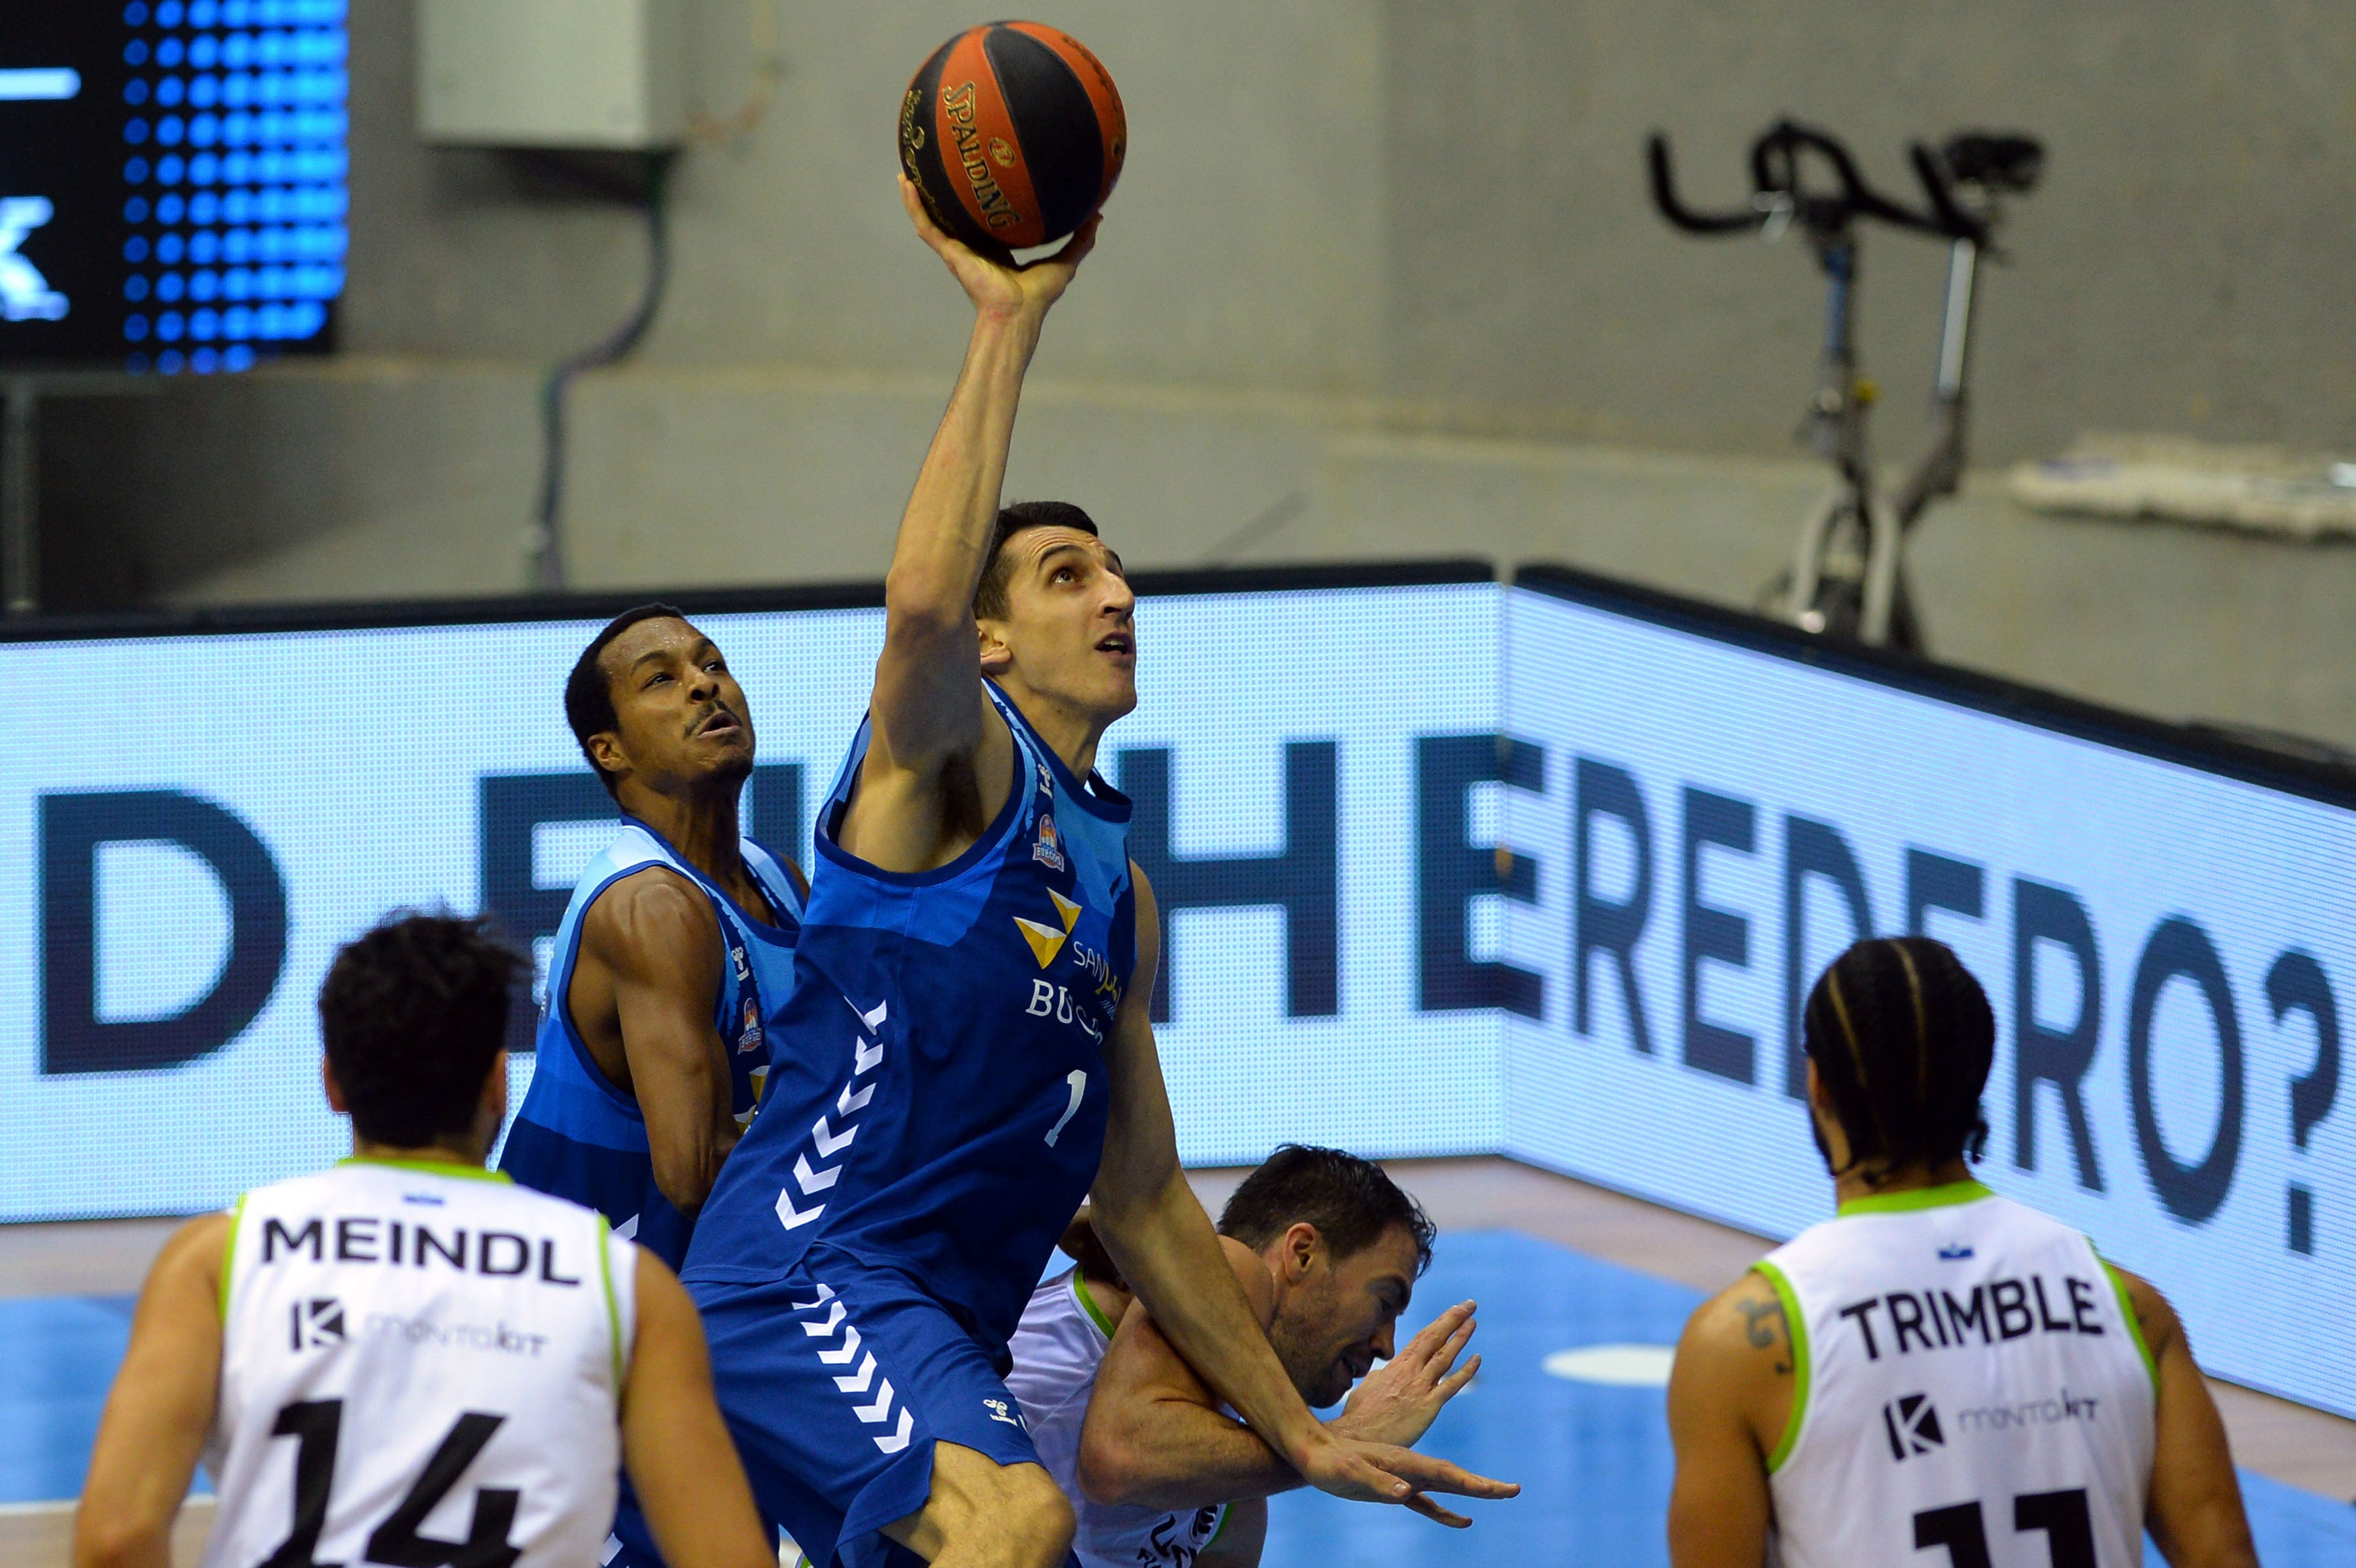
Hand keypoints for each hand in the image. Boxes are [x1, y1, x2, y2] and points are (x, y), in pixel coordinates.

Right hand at [900, 175, 1098, 321]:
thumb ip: (1080, 240)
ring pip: (933, 217)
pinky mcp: (949, 252)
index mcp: (995, 250)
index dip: (982, 201)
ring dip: (917, 196)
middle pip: (954, 215)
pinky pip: (926, 224)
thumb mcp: (1065, 262)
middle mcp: (973, 247)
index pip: (985, 221)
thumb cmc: (1038, 296)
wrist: (1018, 313)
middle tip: (939, 165)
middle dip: (945, 194)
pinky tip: (905, 182)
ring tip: (907, 170)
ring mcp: (958, 249)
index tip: (981, 177)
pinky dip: (914, 205)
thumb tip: (1098, 215)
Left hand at [1294, 1430, 1518, 1530]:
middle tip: (1513, 1490)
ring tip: (1497, 1495)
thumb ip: (1378, 1482)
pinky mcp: (1393, 1489)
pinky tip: (1462, 1521)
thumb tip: (1405, 1493)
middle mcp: (1409, 1468)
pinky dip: (1445, 1512)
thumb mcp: (1350, 1473)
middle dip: (1483, 1485)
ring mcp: (1403, 1477)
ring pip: (1445, 1487)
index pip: (1446, 1474)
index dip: (1474, 1483)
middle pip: (1454, 1477)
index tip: (1502, 1488)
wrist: (1312, 1452)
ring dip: (1470, 1493)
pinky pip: (1426, 1503)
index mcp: (1404, 1462)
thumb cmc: (1329, 1462)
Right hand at [1332, 1301, 1479, 1448]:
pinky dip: (1466, 1371)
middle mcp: (1410, 1371)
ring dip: (1460, 1338)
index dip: (1439, 1323)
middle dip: (1453, 1319)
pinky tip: (1477, 1359)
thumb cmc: (1360, 1416)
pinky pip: (1451, 1385)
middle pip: (1435, 1339)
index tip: (1453, 1310)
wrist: (1359, 1437)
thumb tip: (1383, 1373)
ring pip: (1444, 1357)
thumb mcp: (1368, 1387)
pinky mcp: (1428, 1406)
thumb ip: (1380, 1377)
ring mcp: (1420, 1387)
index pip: (1422, 1338)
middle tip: (1469, 1304)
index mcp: (1396, 1365)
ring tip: (1473, 1323)